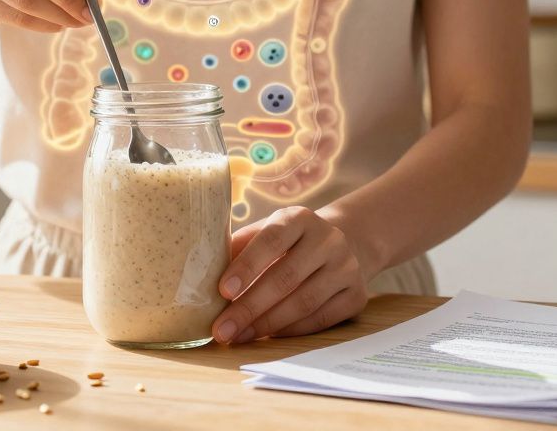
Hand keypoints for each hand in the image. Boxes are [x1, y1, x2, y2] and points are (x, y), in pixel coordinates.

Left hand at [212, 206, 369, 343]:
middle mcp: (328, 239)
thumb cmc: (288, 242)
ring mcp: (347, 268)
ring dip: (267, 324)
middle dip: (249, 307)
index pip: (271, 241)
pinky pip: (320, 319)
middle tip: (222, 329)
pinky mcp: (356, 295)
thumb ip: (238, 248)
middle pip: (286, 277)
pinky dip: (290, 331)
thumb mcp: (265, 233)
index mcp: (299, 218)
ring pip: (304, 302)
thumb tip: (199, 275)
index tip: (223, 291)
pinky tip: (267, 336)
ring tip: (238, 336)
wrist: (343, 244)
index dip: (247, 266)